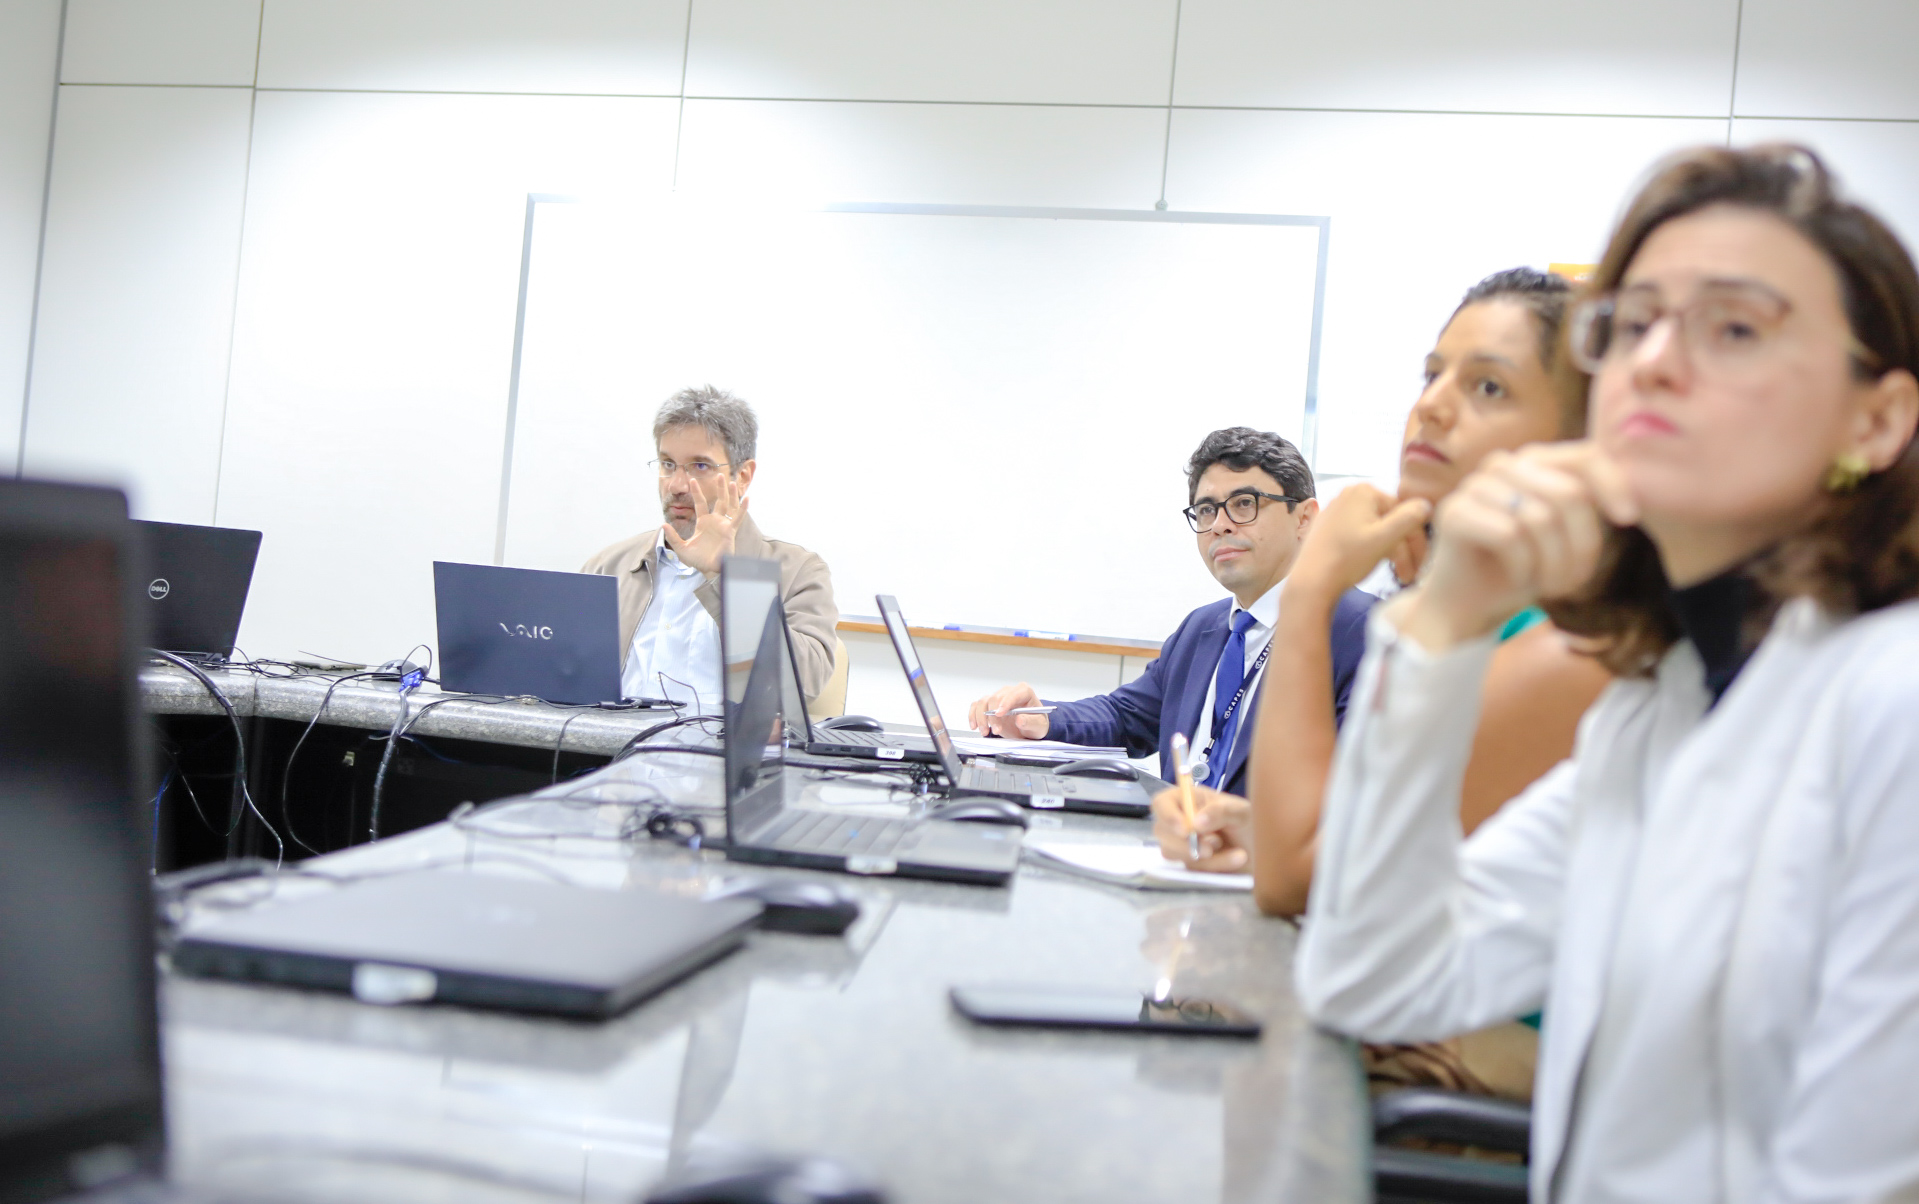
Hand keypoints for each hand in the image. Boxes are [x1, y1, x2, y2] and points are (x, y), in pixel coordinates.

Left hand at [662, 472, 747, 576]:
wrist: (708, 570)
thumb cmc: (697, 560)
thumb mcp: (681, 548)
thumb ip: (673, 536)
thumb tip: (663, 524)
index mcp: (703, 522)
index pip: (700, 503)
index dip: (697, 492)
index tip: (692, 480)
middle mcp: (715, 521)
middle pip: (718, 500)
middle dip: (719, 488)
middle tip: (719, 474)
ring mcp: (724, 525)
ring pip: (729, 506)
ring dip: (731, 494)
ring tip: (731, 482)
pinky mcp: (730, 531)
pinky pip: (737, 518)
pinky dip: (742, 509)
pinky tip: (747, 499)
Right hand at [967, 683, 1048, 737]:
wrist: (1029, 728)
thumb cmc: (1035, 723)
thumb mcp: (1038, 725)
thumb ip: (1030, 722)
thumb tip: (1020, 719)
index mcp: (1023, 692)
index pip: (1012, 694)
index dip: (1005, 703)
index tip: (999, 714)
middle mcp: (1009, 692)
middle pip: (995, 698)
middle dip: (993, 716)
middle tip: (996, 731)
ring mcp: (997, 698)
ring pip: (983, 702)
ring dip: (981, 717)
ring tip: (985, 732)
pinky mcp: (989, 705)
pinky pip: (976, 706)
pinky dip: (973, 715)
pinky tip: (975, 726)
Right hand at [1151, 785, 1251, 871]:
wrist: (1263, 851)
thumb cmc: (1250, 822)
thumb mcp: (1240, 812)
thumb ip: (1219, 811)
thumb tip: (1195, 823)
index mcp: (1187, 800)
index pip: (1162, 803)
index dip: (1167, 816)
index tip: (1185, 830)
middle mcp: (1180, 822)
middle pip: (1162, 832)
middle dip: (1185, 843)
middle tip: (1210, 848)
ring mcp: (1182, 845)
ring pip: (1175, 854)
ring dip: (1206, 857)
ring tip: (1238, 853)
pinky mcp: (1190, 864)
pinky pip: (1192, 869)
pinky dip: (1216, 866)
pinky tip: (1236, 859)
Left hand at [1289, 484, 1431, 600]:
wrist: (1311, 582)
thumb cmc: (1348, 559)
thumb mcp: (1384, 539)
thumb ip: (1409, 518)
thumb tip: (1427, 504)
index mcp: (1365, 492)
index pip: (1405, 513)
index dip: (1417, 540)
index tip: (1422, 564)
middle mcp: (1351, 494)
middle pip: (1391, 522)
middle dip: (1405, 550)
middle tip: (1411, 575)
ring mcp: (1339, 510)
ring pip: (1377, 530)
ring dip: (1393, 552)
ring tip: (1400, 575)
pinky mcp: (1331, 527)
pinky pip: (1362, 534)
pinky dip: (1375, 549)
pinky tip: (1380, 565)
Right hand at [1400, 441, 1636, 649]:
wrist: (1467, 604)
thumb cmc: (1521, 568)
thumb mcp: (1564, 534)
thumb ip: (1587, 506)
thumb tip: (1631, 501)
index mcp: (1533, 462)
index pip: (1584, 455)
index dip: (1613, 484)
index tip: (1629, 519)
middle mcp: (1503, 464)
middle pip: (1568, 493)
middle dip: (1582, 545)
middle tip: (1576, 582)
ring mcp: (1475, 485)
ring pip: (1539, 517)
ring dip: (1554, 563)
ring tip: (1551, 587)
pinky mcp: (1454, 512)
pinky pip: (1508, 534)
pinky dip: (1524, 566)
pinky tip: (1521, 580)